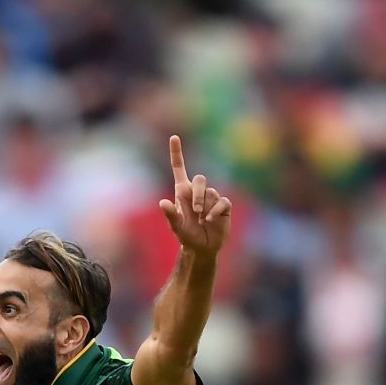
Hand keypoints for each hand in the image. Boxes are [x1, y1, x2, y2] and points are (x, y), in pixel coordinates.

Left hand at [157, 136, 231, 256]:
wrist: (202, 247)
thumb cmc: (186, 235)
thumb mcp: (176, 227)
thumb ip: (170, 215)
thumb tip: (162, 203)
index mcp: (183, 192)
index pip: (179, 168)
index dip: (176, 153)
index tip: (174, 137)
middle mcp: (198, 192)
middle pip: (200, 179)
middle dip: (198, 194)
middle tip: (195, 210)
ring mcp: (211, 198)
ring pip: (211, 192)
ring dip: (205, 206)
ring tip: (201, 220)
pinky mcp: (223, 206)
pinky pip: (222, 201)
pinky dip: (215, 211)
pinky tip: (209, 220)